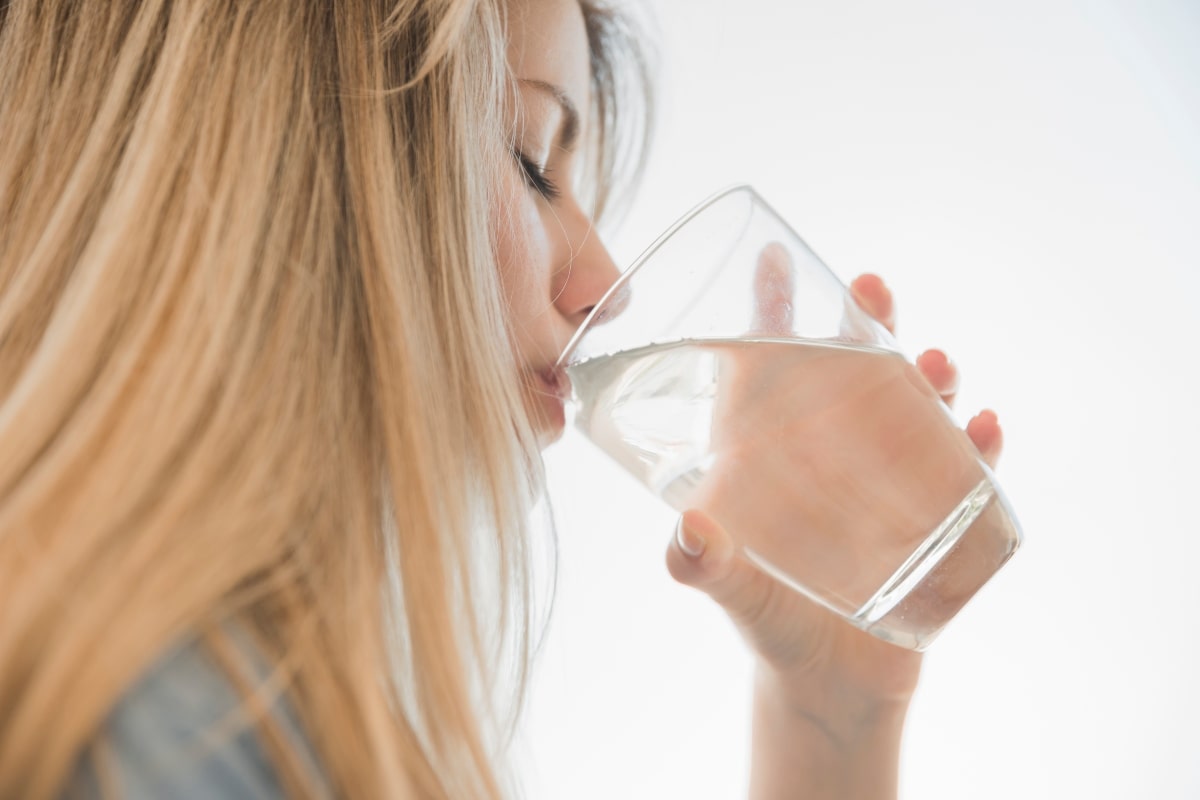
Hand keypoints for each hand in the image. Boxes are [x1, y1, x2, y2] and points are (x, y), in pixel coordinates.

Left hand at [664, 267, 1003, 724]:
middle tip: (874, 291)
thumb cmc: (769, 623)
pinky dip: (980, 447)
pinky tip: (987, 428)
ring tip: (938, 365)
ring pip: (913, 409)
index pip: (769, 367)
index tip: (777, 258)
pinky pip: (964, 472)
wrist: (828, 684)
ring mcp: (885, 481)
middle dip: (867, 323)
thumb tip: (686, 532)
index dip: (771, 310)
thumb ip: (703, 567)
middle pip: (852, 370)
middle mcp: (830, 454)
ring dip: (930, 378)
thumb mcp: (732, 591)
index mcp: (771, 454)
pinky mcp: (932, 518)